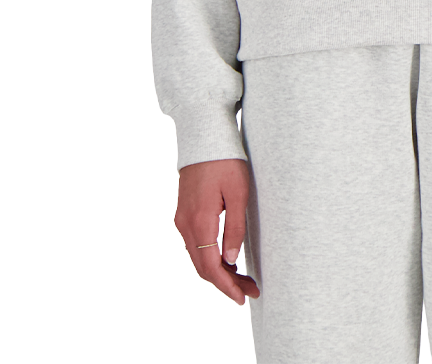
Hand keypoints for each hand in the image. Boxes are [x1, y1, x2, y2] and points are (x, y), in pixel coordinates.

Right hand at [174, 158, 259, 305]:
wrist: (204, 135)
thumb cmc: (225, 161)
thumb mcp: (238, 193)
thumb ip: (235, 228)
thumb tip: (230, 261)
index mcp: (199, 221)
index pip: (210, 267)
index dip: (226, 286)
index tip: (243, 297)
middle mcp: (186, 224)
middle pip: (202, 266)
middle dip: (225, 282)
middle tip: (249, 290)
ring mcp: (182, 218)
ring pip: (198, 256)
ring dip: (218, 270)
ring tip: (243, 278)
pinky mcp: (185, 212)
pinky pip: (196, 244)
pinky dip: (210, 256)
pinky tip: (226, 259)